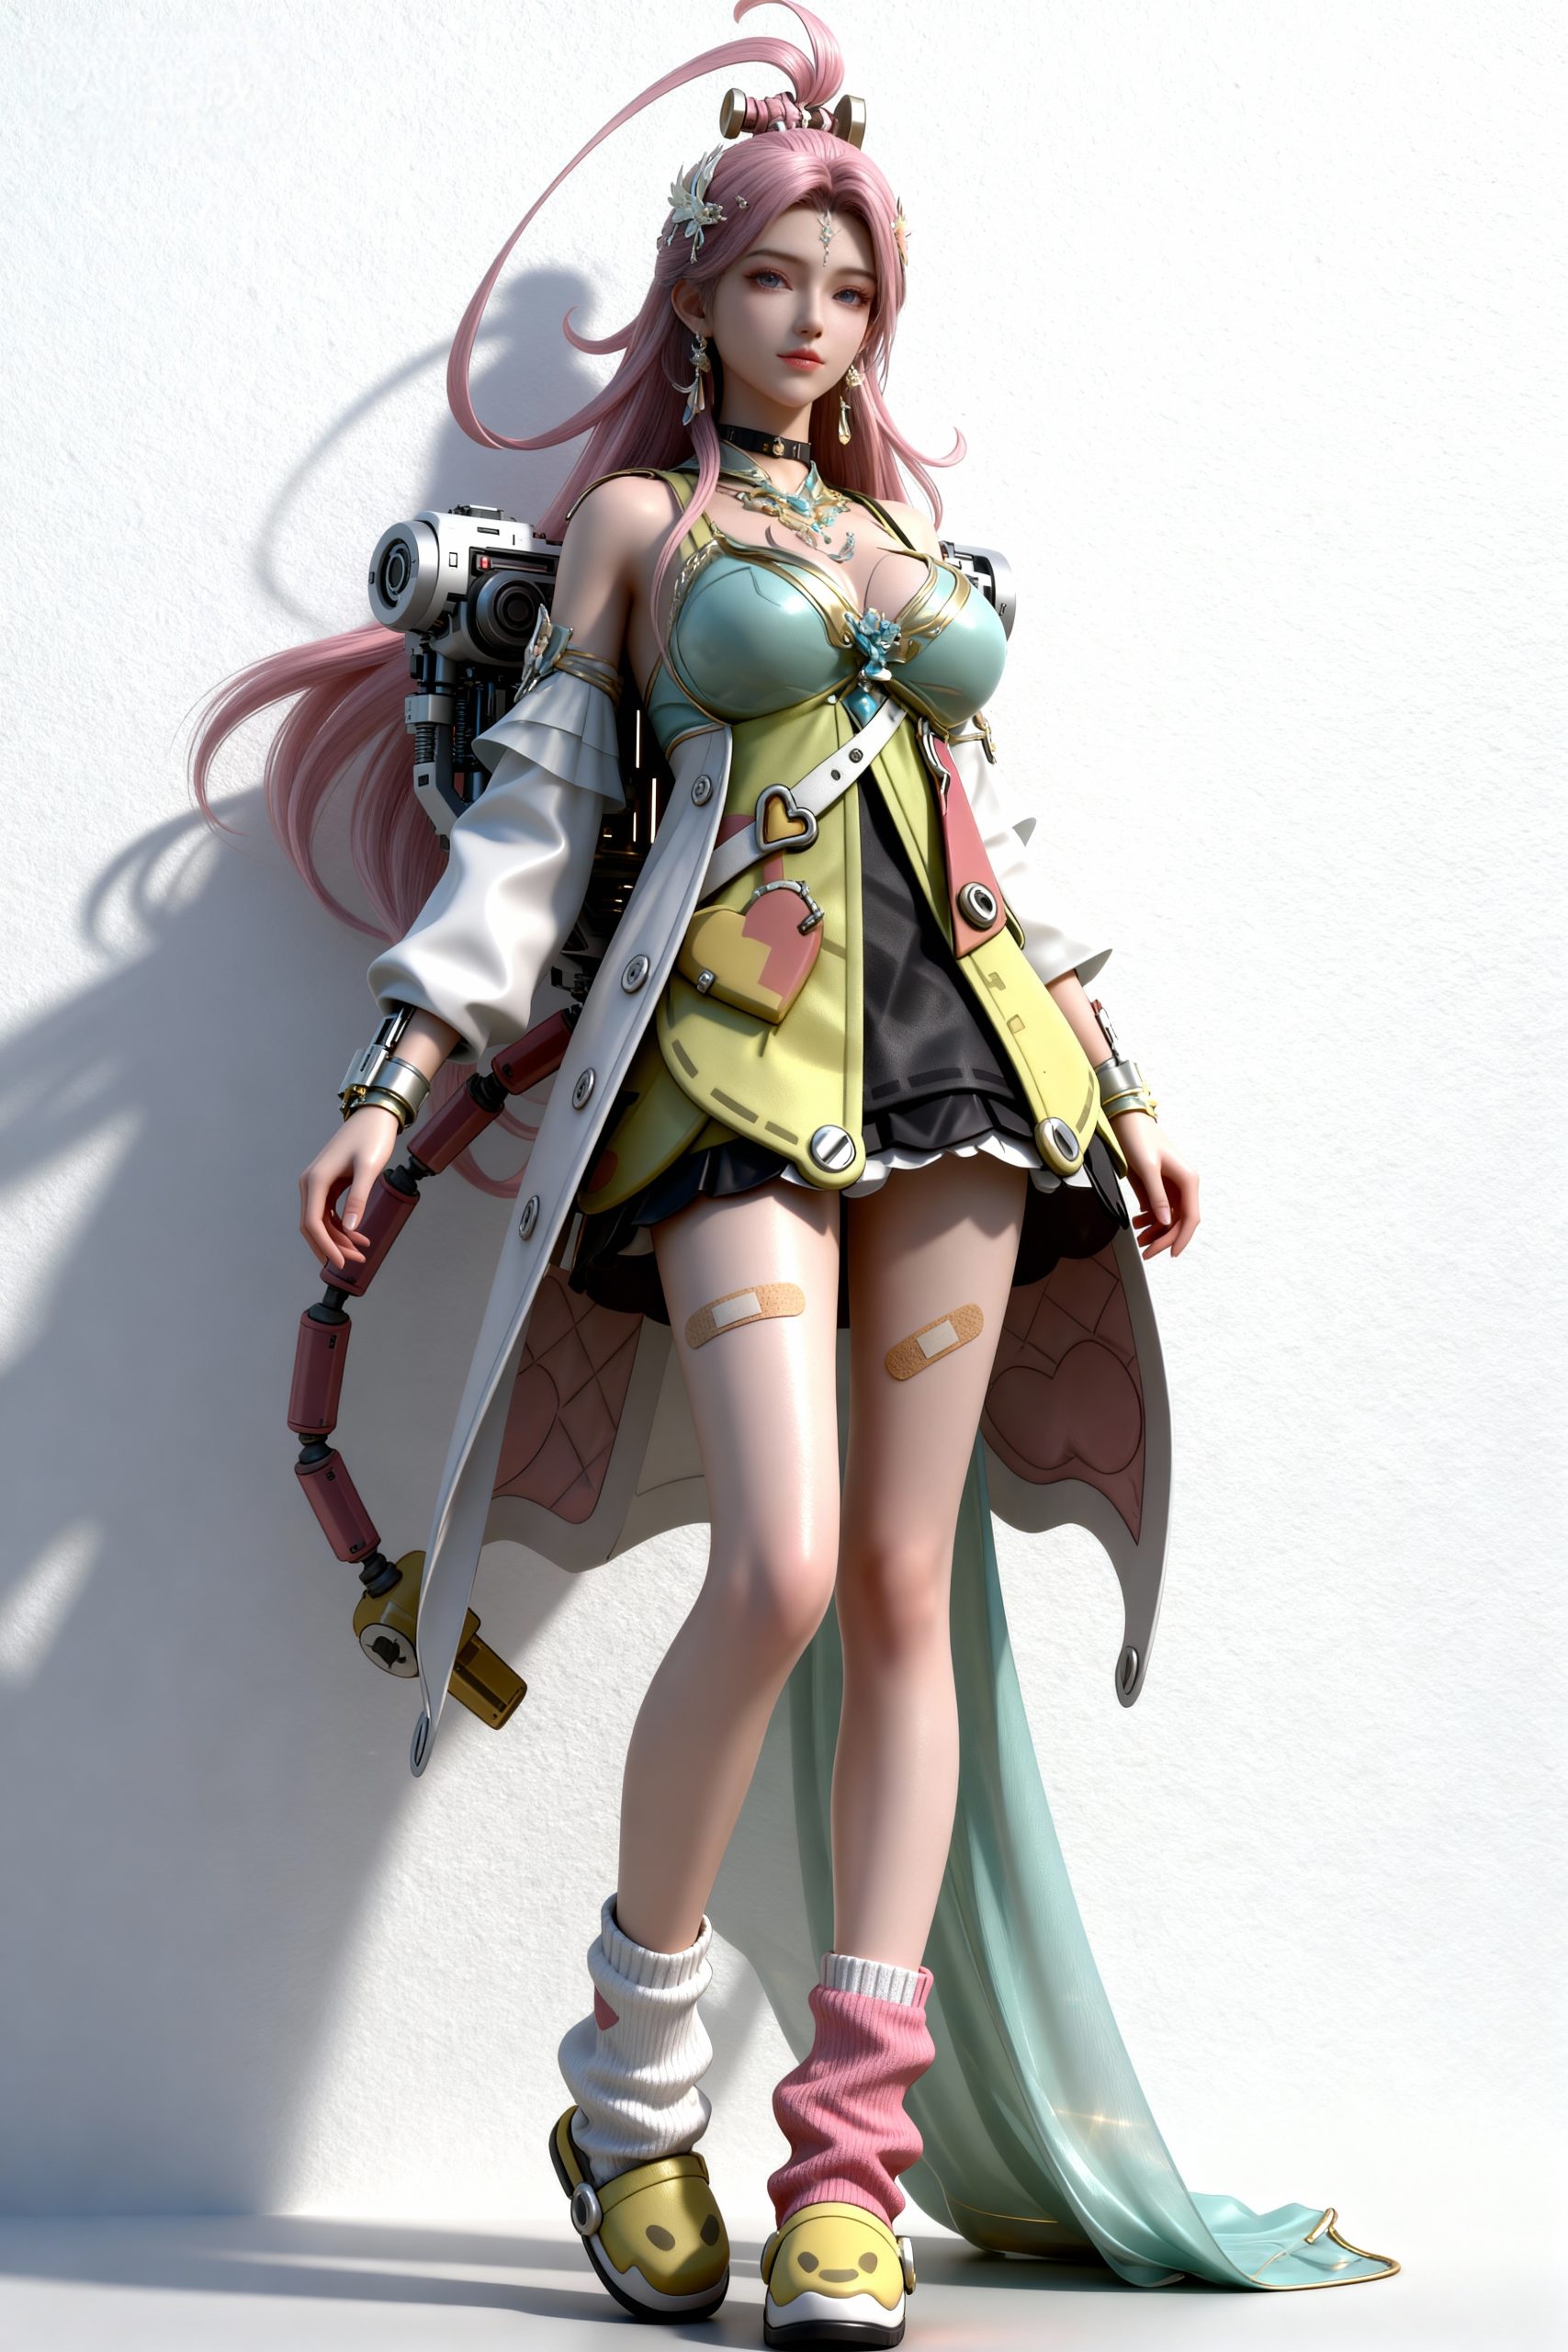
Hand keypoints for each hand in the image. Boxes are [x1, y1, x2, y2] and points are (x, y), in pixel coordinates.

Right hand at [299, 1106, 399, 1271]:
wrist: (375, 1117)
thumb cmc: (371, 1138)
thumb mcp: (368, 1169)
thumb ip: (359, 1199)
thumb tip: (350, 1230)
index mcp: (315, 1180)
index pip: (312, 1223)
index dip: (325, 1246)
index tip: (340, 1262)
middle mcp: (310, 1183)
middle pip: (314, 1226)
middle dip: (333, 1247)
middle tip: (356, 1262)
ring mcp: (318, 1184)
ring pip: (322, 1222)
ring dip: (340, 1240)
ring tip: (362, 1252)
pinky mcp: (329, 1185)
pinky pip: (330, 1213)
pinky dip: (343, 1227)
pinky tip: (359, 1237)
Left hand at [1111, 1110, 1199, 1259]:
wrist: (1128, 1121)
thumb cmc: (1139, 1139)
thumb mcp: (1147, 1168)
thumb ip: (1157, 1195)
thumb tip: (1166, 1222)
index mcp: (1188, 1180)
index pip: (1191, 1217)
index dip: (1182, 1238)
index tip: (1172, 1254)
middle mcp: (1184, 1184)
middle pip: (1180, 1221)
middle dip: (1164, 1239)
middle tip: (1147, 1252)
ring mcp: (1173, 1185)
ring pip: (1170, 1217)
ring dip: (1156, 1231)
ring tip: (1139, 1240)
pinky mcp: (1161, 1185)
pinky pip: (1160, 1209)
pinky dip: (1150, 1219)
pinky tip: (1138, 1223)